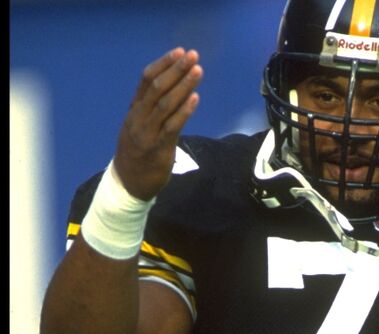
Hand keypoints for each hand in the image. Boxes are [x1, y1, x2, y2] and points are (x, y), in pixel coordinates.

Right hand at [114, 47, 203, 200]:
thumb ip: (150, 109)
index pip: (146, 80)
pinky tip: (195, 98)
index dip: (163, 64)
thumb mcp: (139, 126)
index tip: (179, 51)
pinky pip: (172, 126)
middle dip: (176, 70)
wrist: (128, 184)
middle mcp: (138, 118)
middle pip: (157, 87)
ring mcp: (147, 132)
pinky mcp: (158, 148)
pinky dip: (184, 111)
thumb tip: (170, 87)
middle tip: (193, 55)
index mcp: (134, 110)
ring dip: (183, 85)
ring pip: (165, 104)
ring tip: (198, 71)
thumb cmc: (138, 153)